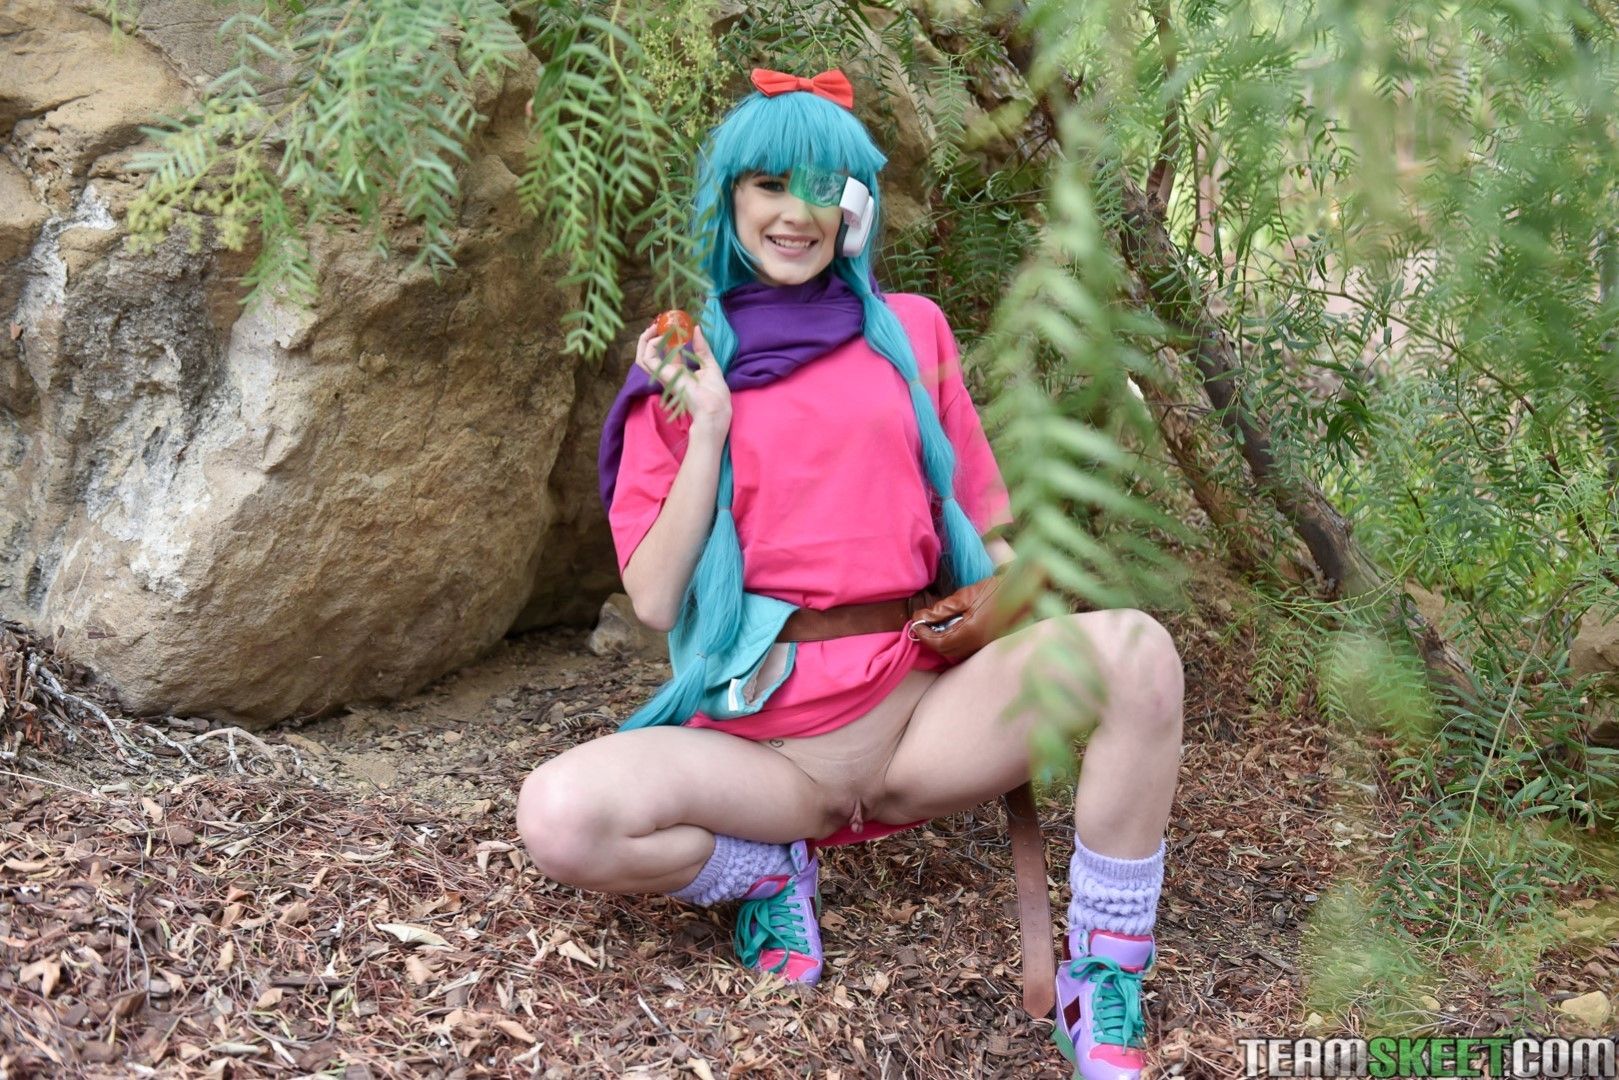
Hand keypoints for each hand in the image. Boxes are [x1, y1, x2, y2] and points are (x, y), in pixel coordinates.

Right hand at [634, 320, 730, 436]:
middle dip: (651, 336)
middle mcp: (669, 373)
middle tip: (659, 322)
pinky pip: (648, 359)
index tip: (672, 323)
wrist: (714, 407)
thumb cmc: (715, 392)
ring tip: (655, 326)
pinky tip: (661, 337)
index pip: (667, 351)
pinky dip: (651, 345)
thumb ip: (702, 347)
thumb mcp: (710, 363)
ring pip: (642, 356)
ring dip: (645, 339)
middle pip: (650, 353)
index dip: (666, 336)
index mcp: (680, 371)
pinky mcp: (662, 376)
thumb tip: (697, 328)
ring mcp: (664, 375)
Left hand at [909, 571, 1034, 661]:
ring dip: (942, 642)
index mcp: (971, 632)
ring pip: (956, 652)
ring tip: (935, 625)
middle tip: (922, 624)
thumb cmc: (998, 589)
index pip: (939, 642)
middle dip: (931, 639)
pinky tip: (953, 628)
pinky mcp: (990, 644)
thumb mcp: (967, 595)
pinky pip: (967, 649)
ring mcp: (985, 646)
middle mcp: (978, 645)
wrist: (1028, 591)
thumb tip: (921, 617)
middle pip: (946, 651)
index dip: (924, 634)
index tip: (915, 623)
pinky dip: (955, 642)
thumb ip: (943, 609)